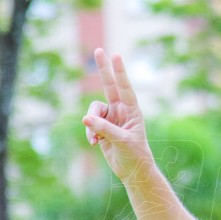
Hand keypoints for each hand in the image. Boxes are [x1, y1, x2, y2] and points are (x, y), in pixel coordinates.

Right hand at [82, 49, 152, 181]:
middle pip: (109, 86)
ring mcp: (111, 118)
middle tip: (98, 49)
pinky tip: (95, 143)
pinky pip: (89, 124)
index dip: (120, 72)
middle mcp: (121, 111)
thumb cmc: (135, 154)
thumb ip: (105, 129)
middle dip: (103, 69)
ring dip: (91, 123)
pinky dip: (89, 133)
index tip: (116, 55)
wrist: (132, 170)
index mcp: (133, 111)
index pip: (125, 88)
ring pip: (93, 110)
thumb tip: (86, 118)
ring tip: (97, 139)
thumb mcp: (122, 141)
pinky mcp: (101, 127)